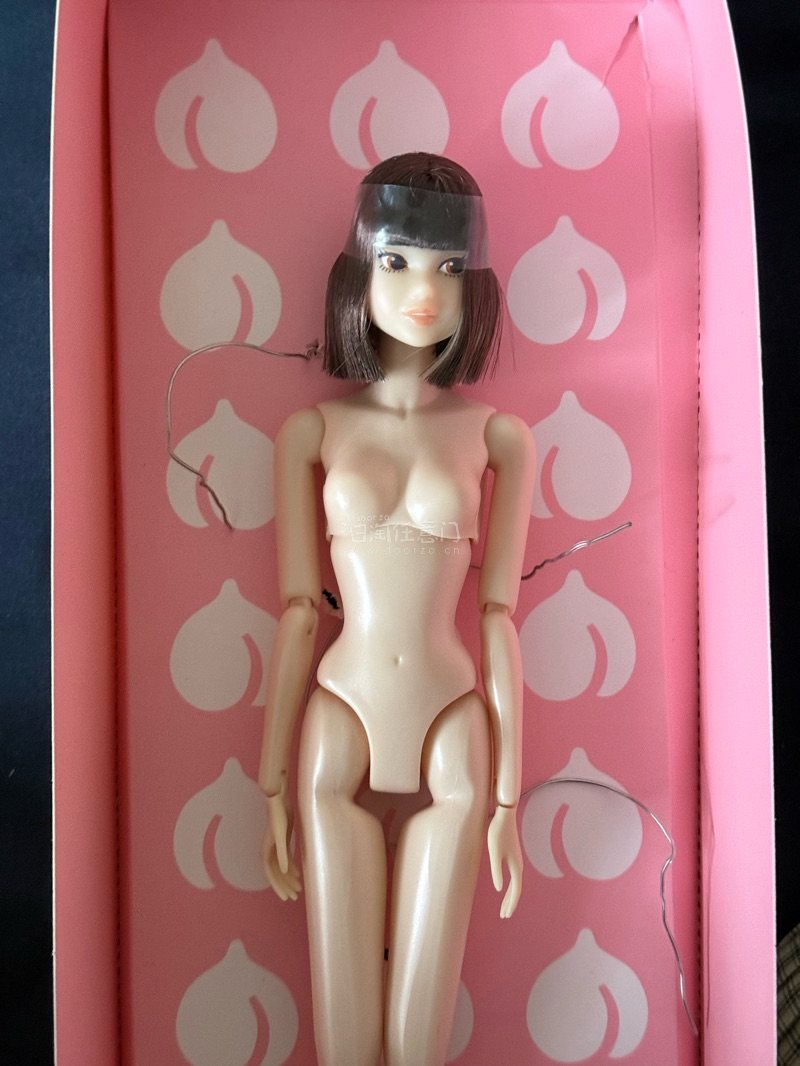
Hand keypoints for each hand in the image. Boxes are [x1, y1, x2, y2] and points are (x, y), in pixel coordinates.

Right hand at [262, 783, 301, 900]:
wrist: (278, 801)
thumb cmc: (279, 817)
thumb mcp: (281, 836)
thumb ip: (282, 853)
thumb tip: (284, 871)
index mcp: (267, 852)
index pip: (272, 875)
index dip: (278, 887)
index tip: (286, 898)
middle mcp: (270, 852)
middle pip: (277, 874)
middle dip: (285, 886)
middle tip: (295, 898)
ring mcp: (276, 847)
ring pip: (282, 868)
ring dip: (289, 879)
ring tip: (299, 889)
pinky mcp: (283, 841)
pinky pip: (286, 859)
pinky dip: (292, 867)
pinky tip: (299, 873)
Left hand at [487, 803, 522, 918]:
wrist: (505, 814)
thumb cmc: (497, 832)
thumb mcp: (493, 852)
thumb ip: (496, 870)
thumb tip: (499, 889)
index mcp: (516, 866)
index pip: (515, 890)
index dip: (510, 904)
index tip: (505, 915)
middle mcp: (519, 865)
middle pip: (517, 889)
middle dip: (510, 903)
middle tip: (504, 916)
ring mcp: (517, 860)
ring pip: (516, 883)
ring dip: (510, 896)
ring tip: (503, 907)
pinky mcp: (513, 855)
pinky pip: (514, 876)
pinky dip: (510, 886)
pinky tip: (505, 887)